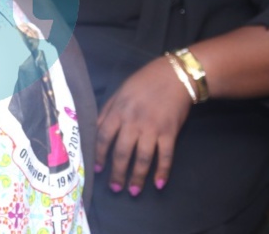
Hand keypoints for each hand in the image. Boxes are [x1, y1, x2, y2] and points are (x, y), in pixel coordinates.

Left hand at [95, 56, 191, 195]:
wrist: (174, 77)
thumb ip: (107, 112)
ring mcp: (152, 129)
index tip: (96, 169)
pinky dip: (162, 171)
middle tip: (113, 188)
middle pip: (121, 152)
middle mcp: (133, 122)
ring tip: (133, 191)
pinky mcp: (170, 133)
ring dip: (137, 177)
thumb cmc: (143, 83)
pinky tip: (159, 184)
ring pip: (142, 158)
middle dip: (116, 173)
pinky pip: (165, 156)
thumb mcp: (119, 93)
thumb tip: (95, 130)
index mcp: (117, 112)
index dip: (99, 155)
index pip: (103, 137)